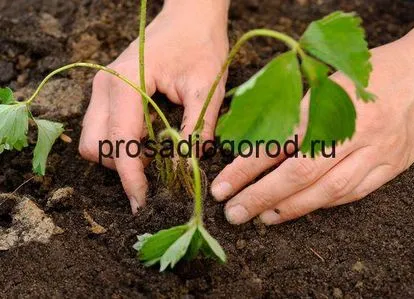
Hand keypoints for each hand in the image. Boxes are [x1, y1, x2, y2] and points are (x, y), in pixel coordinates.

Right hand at [79, 0, 228, 212]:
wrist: (190, 17)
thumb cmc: (200, 46)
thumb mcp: (206, 89)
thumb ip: (197, 129)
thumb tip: (190, 168)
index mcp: (126, 83)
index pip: (119, 142)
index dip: (130, 177)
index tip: (143, 200)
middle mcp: (106, 86)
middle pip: (94, 146)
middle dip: (120, 167)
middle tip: (155, 174)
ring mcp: (103, 88)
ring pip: (94, 139)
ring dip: (119, 156)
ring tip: (154, 155)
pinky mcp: (110, 91)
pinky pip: (103, 128)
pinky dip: (121, 143)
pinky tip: (149, 141)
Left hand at [211, 15, 413, 224]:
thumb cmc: (369, 75)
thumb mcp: (328, 80)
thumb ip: (295, 109)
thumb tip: (252, 139)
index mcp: (331, 101)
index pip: (279, 140)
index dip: (246, 166)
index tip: (223, 185)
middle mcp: (354, 130)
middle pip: (300, 171)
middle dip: (261, 195)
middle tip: (233, 212)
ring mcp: (375, 151)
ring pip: (326, 190)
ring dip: (289, 208)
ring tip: (260, 218)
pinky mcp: (389, 167)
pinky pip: (351, 194)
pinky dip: (320, 206)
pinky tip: (296, 211)